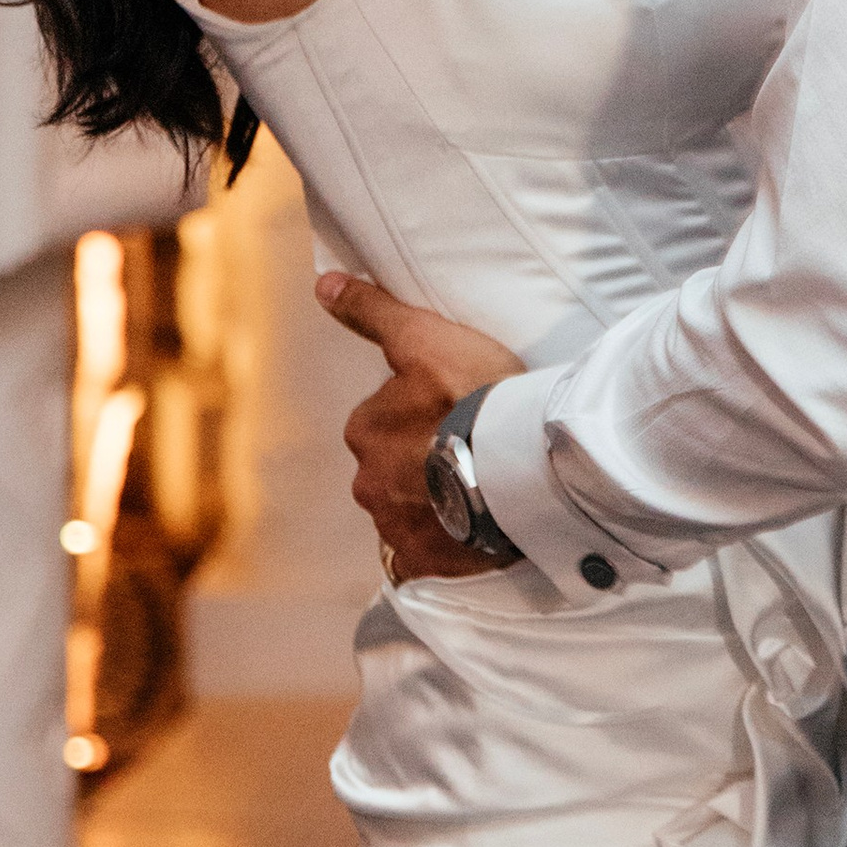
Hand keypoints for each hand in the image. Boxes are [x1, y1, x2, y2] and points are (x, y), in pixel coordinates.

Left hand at [317, 273, 522, 583]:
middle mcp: (368, 483)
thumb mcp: (426, 338)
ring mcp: (395, 527)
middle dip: (421, 462)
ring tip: (481, 488)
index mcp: (365, 430)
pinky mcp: (424, 561)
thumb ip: (374, 313)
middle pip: (393, 468)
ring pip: (408, 509)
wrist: (523, 466)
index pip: (385, 420)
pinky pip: (422, 555)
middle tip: (471, 449)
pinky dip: (439, 544)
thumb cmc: (477, 394)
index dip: (423, 413)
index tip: (457, 410)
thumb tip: (323, 285)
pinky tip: (469, 531)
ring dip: (432, 502)